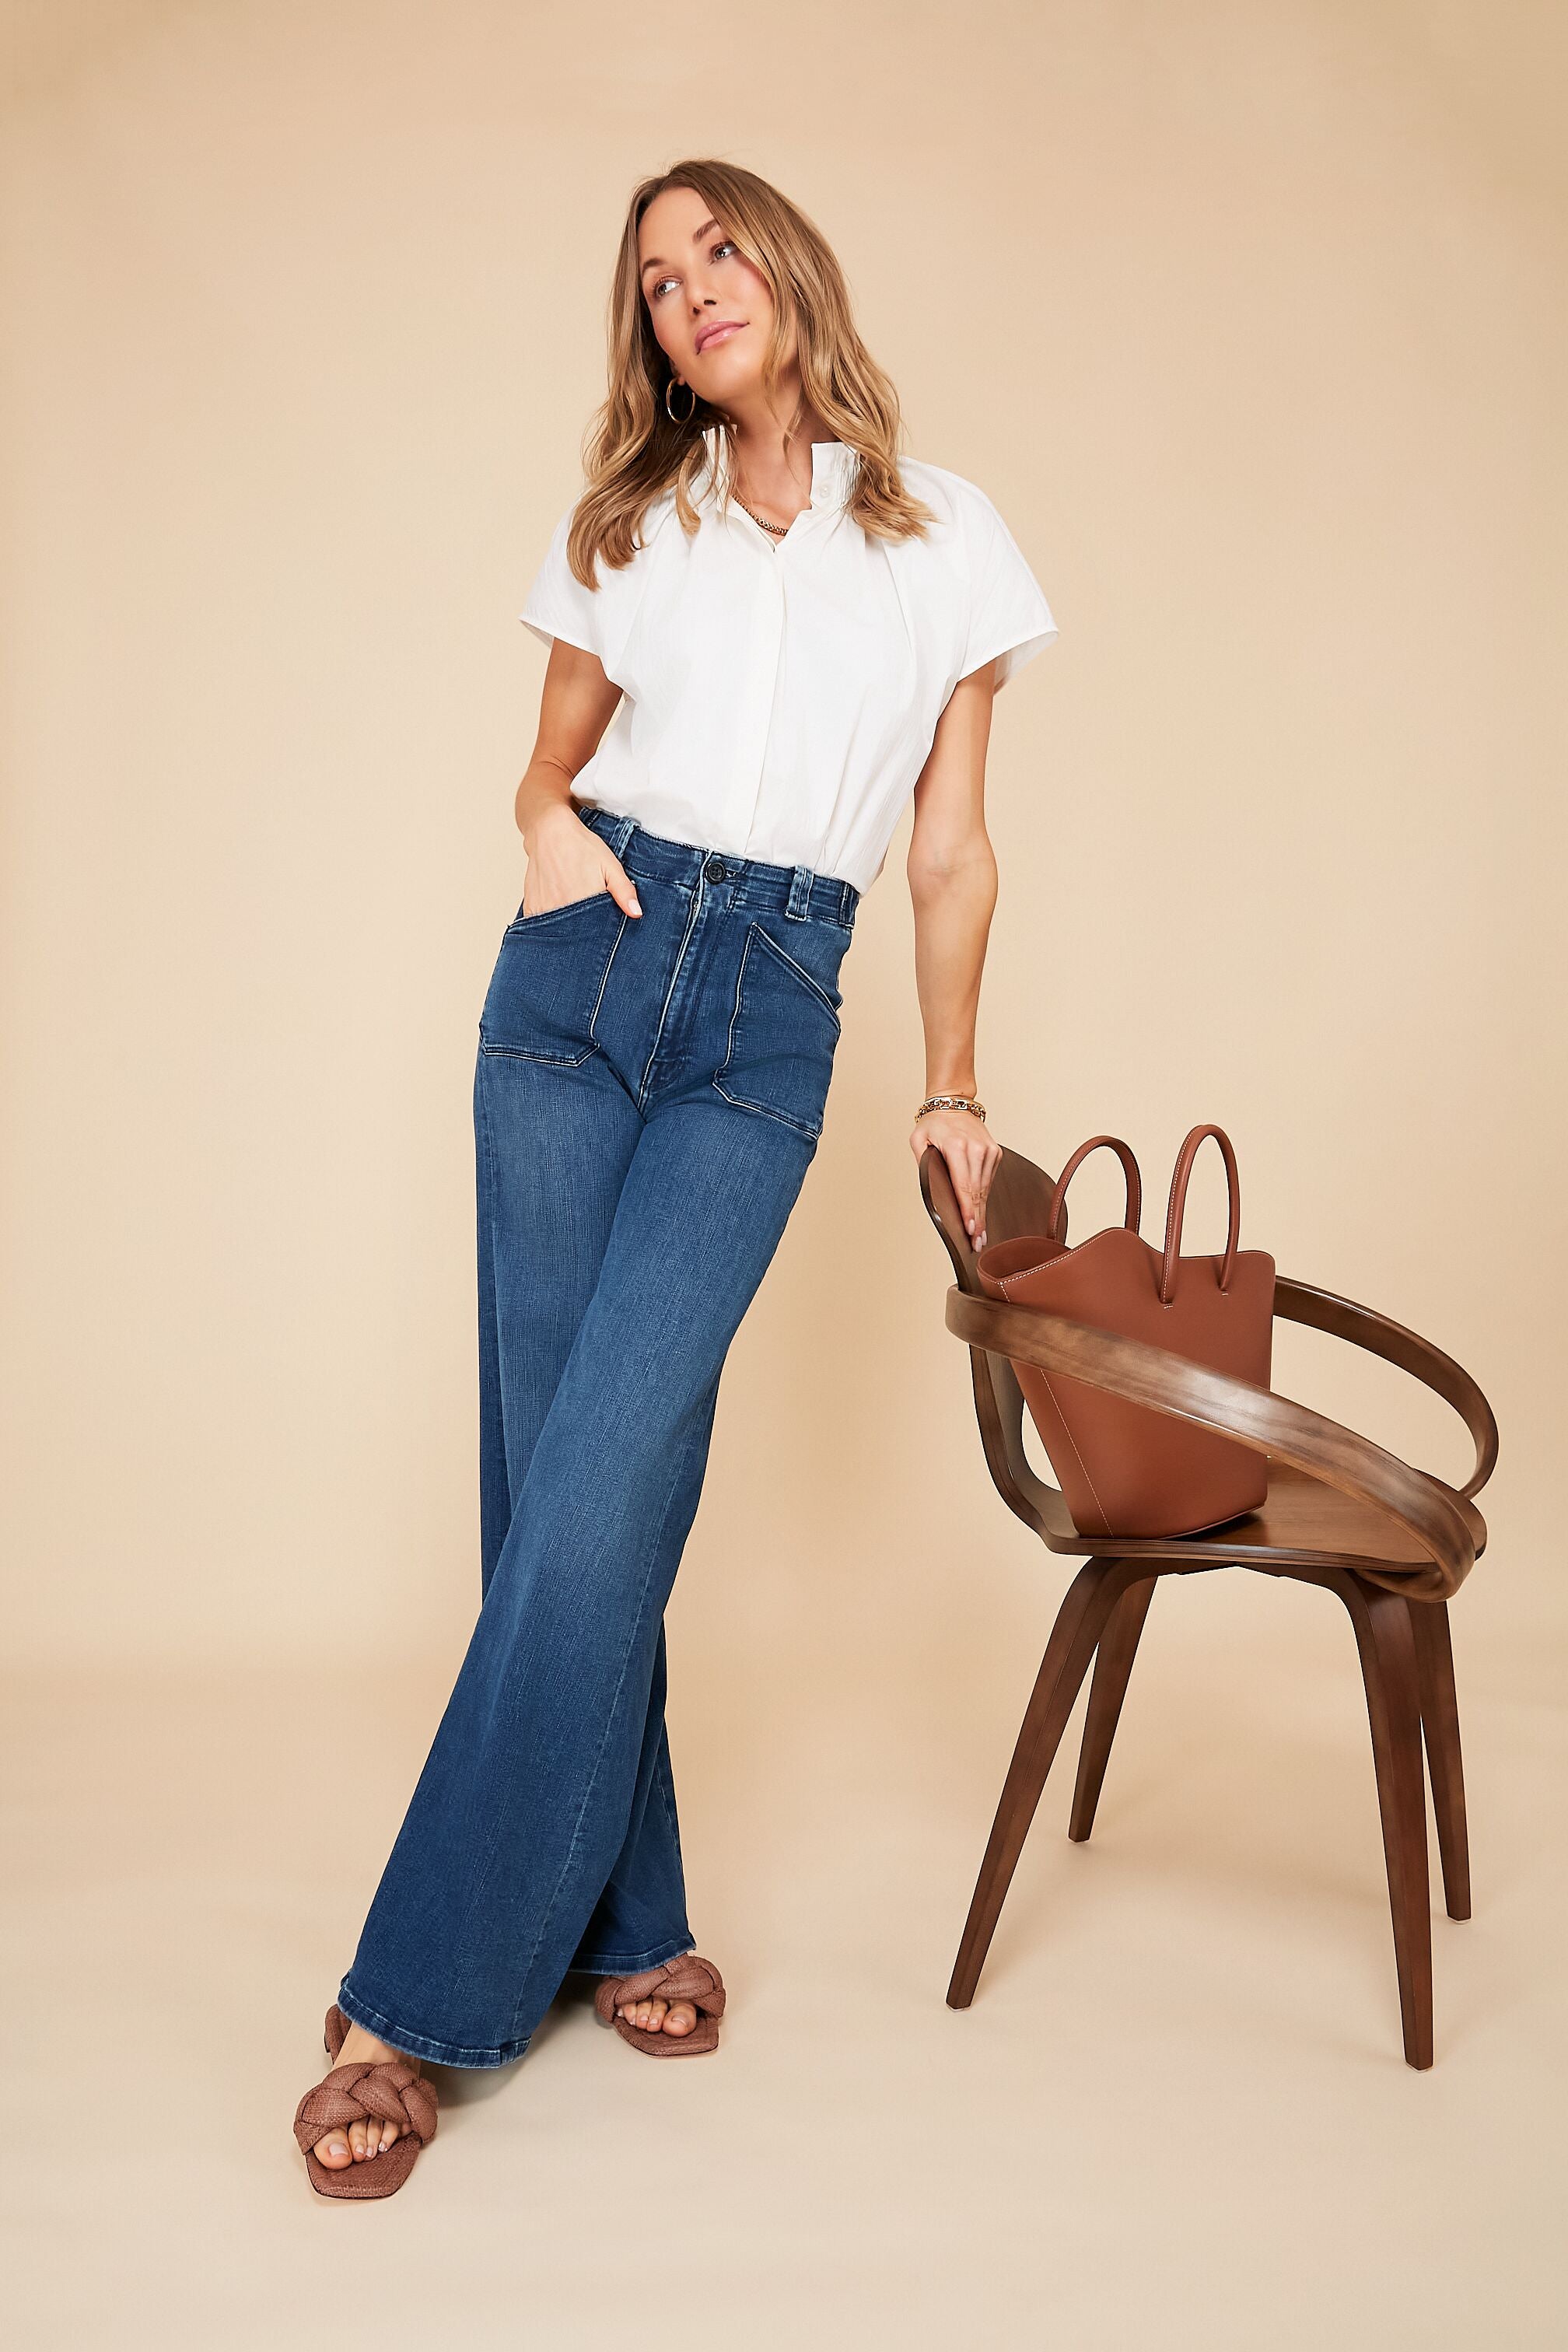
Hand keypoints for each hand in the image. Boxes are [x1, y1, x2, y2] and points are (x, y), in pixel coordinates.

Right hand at [521, 802, 641, 919]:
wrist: (550, 832)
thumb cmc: (582, 847)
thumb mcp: (610, 865)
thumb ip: (624, 891)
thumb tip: (636, 913)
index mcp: (584, 900)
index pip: (596, 930)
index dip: (602, 929)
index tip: (604, 922)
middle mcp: (562, 908)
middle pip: (577, 933)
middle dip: (585, 929)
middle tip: (587, 908)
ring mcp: (544, 909)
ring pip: (559, 930)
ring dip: (566, 927)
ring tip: (572, 904)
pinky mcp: (531, 907)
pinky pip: (542, 924)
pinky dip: (550, 922)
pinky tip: (558, 907)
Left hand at [908, 1107, 999, 1251]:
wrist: (954, 1103)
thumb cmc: (934, 1123)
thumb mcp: (918, 1140)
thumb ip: (923, 1164)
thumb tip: (932, 1190)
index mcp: (956, 1146)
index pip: (964, 1185)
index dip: (967, 1210)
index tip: (970, 1229)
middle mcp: (976, 1149)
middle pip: (977, 1192)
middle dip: (977, 1220)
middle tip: (977, 1242)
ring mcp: (988, 1151)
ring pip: (985, 1189)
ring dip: (982, 1212)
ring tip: (981, 1234)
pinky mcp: (995, 1152)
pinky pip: (989, 1180)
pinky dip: (984, 1197)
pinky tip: (982, 1213)